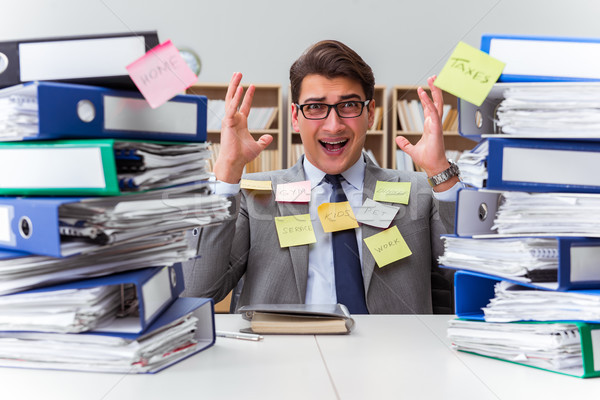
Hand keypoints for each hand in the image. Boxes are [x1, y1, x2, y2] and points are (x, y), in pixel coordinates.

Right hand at [212, 72, 272, 182]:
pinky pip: (231, 108)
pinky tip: (239, 90)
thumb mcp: (257, 146)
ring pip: (230, 99)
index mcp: (239, 123)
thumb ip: (263, 140)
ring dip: (234, 86)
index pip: (244, 105)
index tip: (252, 86)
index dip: (248, 96)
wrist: (234, 162)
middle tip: (238, 74)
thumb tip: (269, 137)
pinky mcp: (227, 123)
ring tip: (237, 75)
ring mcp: (229, 120)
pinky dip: (235, 99)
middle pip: (233, 98)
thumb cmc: (242, 156)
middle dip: (236, 85)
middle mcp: (233, 119)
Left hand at [395, 76, 457, 190]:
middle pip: (436, 102)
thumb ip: (405, 143)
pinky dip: (429, 102)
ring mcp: (436, 125)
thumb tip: (398, 139)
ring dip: (435, 91)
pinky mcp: (436, 129)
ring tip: (433, 79)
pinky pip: (433, 112)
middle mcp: (434, 123)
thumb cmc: (427, 159)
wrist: (433, 167)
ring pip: (437, 104)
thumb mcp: (411, 149)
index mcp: (430, 126)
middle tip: (433, 77)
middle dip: (435, 89)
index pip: (429, 108)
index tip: (423, 89)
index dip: (426, 98)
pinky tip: (424, 94)